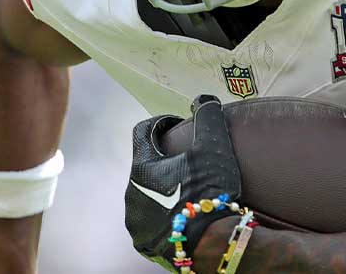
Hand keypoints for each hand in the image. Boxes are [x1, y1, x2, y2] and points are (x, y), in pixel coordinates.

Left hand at [125, 95, 241, 267]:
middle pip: (145, 163)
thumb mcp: (214, 148)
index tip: (178, 125)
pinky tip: (182, 211)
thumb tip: (203, 100)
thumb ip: (208, 118)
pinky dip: (163, 211)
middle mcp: (131, 192)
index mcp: (142, 167)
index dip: (161, 123)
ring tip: (188, 187)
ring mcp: (135, 219)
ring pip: (145, 192)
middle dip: (164, 157)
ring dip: (162, 185)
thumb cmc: (210, 193)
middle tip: (190, 159)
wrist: (212, 245)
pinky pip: (150, 218)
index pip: (142, 131)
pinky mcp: (143, 240)